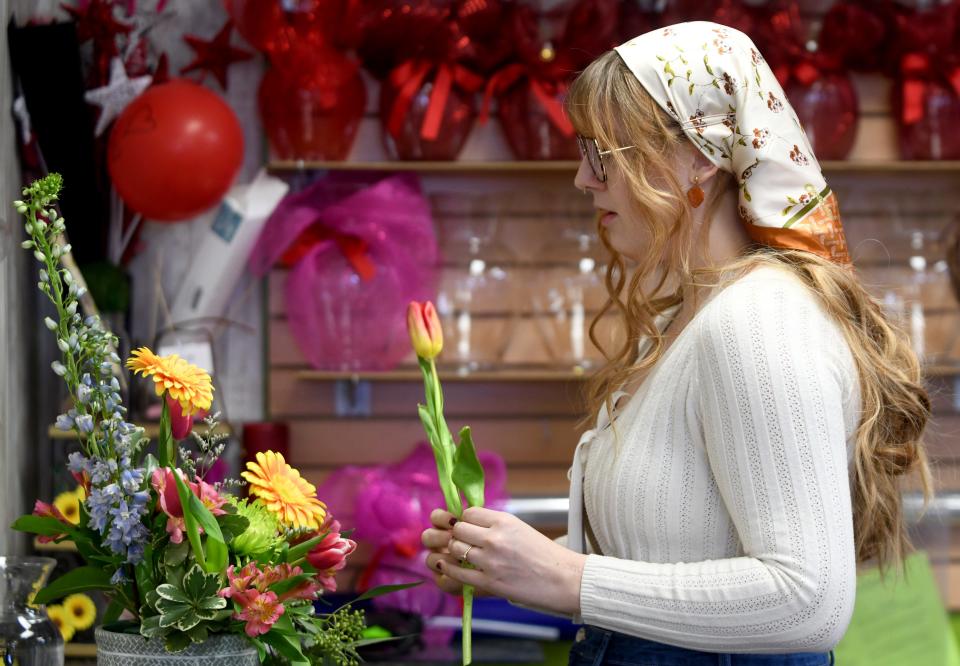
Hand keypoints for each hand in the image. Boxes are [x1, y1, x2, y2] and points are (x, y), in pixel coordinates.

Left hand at [422, 506, 585, 615]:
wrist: (563, 579)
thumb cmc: (544, 554)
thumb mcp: (520, 529)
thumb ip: (495, 525)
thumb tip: (469, 523)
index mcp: (504, 521)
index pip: (468, 513)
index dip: (463, 519)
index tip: (465, 526)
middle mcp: (495, 538)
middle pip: (458, 529)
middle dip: (455, 535)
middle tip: (457, 540)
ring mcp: (490, 561)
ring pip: (455, 548)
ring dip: (451, 551)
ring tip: (450, 553)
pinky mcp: (489, 582)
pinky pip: (458, 572)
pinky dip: (448, 568)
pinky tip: (446, 566)